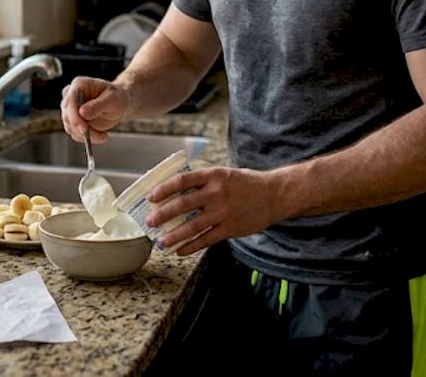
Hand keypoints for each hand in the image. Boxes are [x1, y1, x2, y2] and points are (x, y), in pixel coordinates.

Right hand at [59, 77, 130, 144]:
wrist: (119, 105)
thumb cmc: (117, 97)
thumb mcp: (112, 99)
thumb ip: (98, 105)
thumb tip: (82, 112)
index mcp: (79, 84)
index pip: (70, 101)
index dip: (74, 116)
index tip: (83, 128)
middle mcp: (71, 96)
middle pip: (67, 115)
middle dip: (81, 129)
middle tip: (98, 136)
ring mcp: (71, 109)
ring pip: (70, 127)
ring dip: (86, 135)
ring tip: (103, 136)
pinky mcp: (73, 121)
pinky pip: (75, 133)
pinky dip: (87, 138)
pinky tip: (100, 135)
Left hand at [144, 166, 282, 255]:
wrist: (274, 195)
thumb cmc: (246, 183)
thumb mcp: (224, 174)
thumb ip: (203, 182)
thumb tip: (175, 192)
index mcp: (213, 175)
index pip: (182, 180)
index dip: (163, 189)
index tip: (151, 197)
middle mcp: (217, 193)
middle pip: (182, 204)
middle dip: (162, 214)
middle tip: (150, 221)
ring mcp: (223, 212)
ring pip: (192, 227)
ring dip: (173, 236)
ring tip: (161, 241)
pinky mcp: (230, 228)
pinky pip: (206, 239)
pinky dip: (191, 246)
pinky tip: (180, 250)